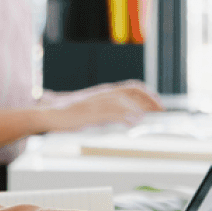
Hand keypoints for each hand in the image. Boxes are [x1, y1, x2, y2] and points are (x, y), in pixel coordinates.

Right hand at [42, 82, 162, 131]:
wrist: (50, 114)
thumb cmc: (72, 113)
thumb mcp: (94, 108)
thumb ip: (110, 110)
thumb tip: (131, 117)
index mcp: (106, 91)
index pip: (133, 87)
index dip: (149, 94)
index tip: (160, 104)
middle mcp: (103, 93)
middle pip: (132, 92)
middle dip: (149, 100)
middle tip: (161, 111)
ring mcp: (96, 102)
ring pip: (123, 100)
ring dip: (138, 108)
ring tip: (150, 117)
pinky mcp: (89, 113)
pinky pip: (110, 113)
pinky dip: (123, 116)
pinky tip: (132, 123)